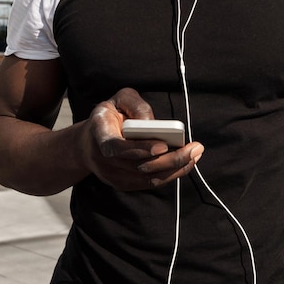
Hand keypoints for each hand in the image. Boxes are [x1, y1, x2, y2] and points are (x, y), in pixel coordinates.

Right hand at [83, 87, 203, 190]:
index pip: (117, 147)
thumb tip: (152, 124)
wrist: (88, 143)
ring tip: (195, 153)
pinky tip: (186, 162)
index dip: (140, 148)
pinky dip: (171, 174)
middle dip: (170, 159)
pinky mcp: (123, 184)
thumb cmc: (109, 116)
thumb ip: (136, 105)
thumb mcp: (119, 100)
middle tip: (194, 148)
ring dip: (176, 168)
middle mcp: (103, 159)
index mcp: (99, 134)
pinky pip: (150, 182)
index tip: (163, 144)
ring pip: (148, 177)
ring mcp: (112, 176)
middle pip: (139, 166)